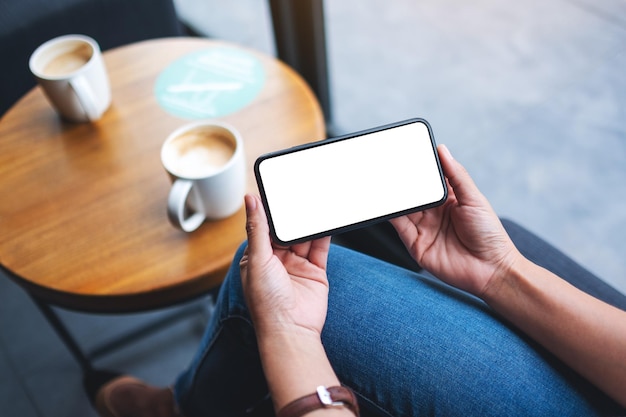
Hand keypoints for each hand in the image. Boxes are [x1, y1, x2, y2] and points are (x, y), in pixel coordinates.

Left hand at [239, 194, 331, 337]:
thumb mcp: (257, 260)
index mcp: (257, 258)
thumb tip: (250, 201)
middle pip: (286, 231)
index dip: (270, 212)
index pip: (264, 228)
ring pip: (304, 238)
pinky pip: (320, 249)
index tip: (277, 193)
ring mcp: (297, 267)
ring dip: (308, 224)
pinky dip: (324, 235)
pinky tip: (325, 222)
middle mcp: (277, 262)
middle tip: (299, 196)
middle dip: (292, 217)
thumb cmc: (266, 303)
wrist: (291, 330)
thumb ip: (258, 229)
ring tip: (314, 205)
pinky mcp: (315, 272)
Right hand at [390, 144, 519, 296]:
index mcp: (448, 199)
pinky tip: (384, 202)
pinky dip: (389, 214)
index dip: (416, 168)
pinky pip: (398, 226)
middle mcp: (433, 213)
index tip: (404, 153)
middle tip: (386, 166)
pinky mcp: (415, 244)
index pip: (427, 180)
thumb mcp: (474, 199)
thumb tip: (443, 149)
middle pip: (411, 193)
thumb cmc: (489, 235)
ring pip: (401, 208)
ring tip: (380, 181)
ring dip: (391, 196)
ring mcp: (423, 228)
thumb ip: (456, 175)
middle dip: (399, 181)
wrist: (491, 270)